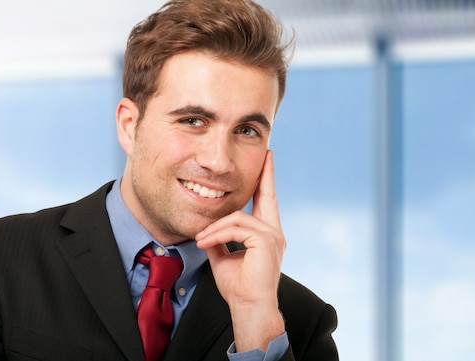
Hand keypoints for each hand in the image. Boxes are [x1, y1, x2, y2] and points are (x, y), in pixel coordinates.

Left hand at [195, 150, 285, 351]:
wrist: (249, 308)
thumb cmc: (238, 288)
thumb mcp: (223, 257)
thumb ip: (220, 239)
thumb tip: (208, 228)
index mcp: (266, 235)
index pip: (265, 204)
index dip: (265, 183)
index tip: (266, 163)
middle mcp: (274, 232)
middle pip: (267, 196)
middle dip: (265, 174)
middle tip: (267, 156)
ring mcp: (273, 236)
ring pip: (238, 216)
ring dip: (215, 226)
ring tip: (200, 238)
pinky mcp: (266, 240)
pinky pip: (236, 227)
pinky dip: (217, 233)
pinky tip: (205, 242)